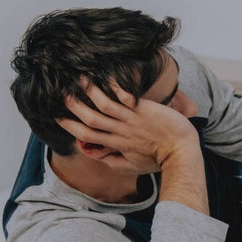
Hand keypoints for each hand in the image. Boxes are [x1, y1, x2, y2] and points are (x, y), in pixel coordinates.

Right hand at [56, 80, 199, 168]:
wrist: (182, 153)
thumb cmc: (160, 159)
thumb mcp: (134, 166)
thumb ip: (115, 161)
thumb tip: (100, 158)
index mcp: (116, 144)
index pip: (87, 136)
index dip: (70, 127)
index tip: (58, 118)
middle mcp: (120, 131)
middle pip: (90, 119)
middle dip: (73, 107)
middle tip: (61, 94)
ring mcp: (132, 120)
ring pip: (104, 105)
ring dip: (90, 91)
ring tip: (79, 78)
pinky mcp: (144, 110)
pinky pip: (126, 96)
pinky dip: (116, 86)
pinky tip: (106, 74)